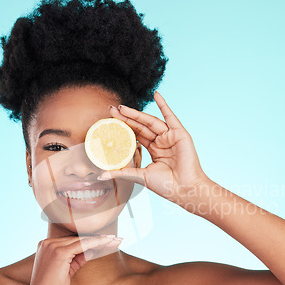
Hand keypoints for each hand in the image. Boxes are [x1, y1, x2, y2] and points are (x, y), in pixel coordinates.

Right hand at [25, 235, 121, 284]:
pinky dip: (96, 243)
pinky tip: (108, 243)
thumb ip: (78, 259)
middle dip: (99, 238)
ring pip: (82, 240)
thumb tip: (92, 250)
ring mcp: (52, 246)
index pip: (73, 240)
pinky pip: (83, 245)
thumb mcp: (67, 270)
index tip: (107, 240)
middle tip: (116, 238)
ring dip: (101, 240)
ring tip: (116, 240)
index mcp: (47, 245)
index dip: (91, 240)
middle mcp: (48, 242)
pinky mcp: (59, 251)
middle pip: (78, 238)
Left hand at [99, 91, 209, 206]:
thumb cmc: (166, 186)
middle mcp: (162, 141)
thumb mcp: (140, 177)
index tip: (109, 121)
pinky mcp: (179, 134)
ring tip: (121, 107)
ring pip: (150, 121)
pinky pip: (170, 116)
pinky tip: (156, 94)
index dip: (123, 127)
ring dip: (136, 113)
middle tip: (110, 110)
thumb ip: (122, 173)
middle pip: (140, 126)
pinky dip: (164, 104)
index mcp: (154, 150)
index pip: (136, 135)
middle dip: (125, 118)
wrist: (184, 190)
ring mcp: (170, 137)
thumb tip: (101, 176)